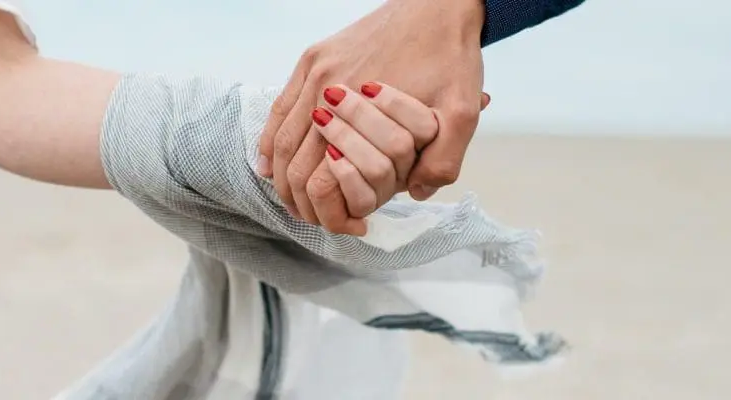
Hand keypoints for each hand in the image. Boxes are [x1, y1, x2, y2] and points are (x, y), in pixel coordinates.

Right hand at [258, 0, 486, 225]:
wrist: (439, 3)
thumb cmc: (451, 57)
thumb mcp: (462, 113)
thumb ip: (443, 160)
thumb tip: (413, 194)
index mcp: (360, 106)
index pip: (323, 178)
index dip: (329, 212)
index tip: (348, 227)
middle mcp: (327, 87)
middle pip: (294, 162)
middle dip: (300, 201)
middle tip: (316, 220)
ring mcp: (315, 70)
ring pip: (281, 137)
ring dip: (282, 177)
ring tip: (294, 201)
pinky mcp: (314, 57)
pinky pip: (279, 107)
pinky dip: (270, 141)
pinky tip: (268, 164)